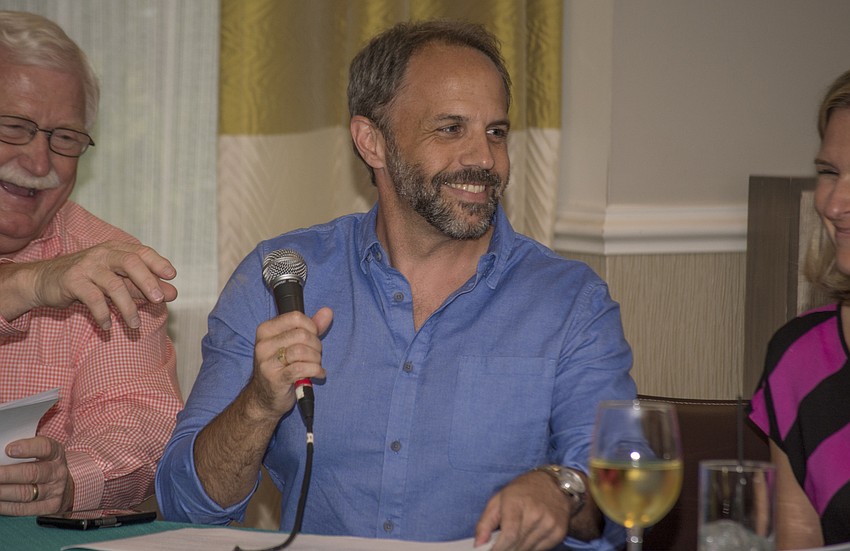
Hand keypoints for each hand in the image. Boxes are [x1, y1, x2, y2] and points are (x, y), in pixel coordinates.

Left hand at [0, 436, 73, 515]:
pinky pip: (22, 509)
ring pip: (25, 493)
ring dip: (3, 491)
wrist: (63, 488)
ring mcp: (54, 491)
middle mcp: (57, 472)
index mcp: (56, 454)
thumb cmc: (43, 467)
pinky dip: (5, 506)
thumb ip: (23, 453)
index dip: (28, 448)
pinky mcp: (48, 507)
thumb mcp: (40, 455)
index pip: (45, 448)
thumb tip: (1, 456)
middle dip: (8, 474)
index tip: (9, 450)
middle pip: (32, 473)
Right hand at [1, 241, 176, 329]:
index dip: (158, 262)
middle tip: (159, 300)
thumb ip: (143, 287)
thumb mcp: (118, 281)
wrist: (44, 281)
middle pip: (131, 263)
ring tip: (134, 325)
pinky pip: (93, 299)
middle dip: (148, 281)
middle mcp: (103, 254)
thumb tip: (173, 293)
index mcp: (117, 250)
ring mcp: (87, 266)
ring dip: (127, 307)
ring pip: (113, 285)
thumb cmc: (88, 280)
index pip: (142, 252)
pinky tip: (108, 326)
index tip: (172, 275)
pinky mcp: (72, 281)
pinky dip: (103, 314)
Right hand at [246, 307, 333, 417]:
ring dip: (316, 359)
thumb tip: (328, 311)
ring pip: (302, 351)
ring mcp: (267, 362)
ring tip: (315, 365)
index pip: (295, 317)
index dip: (311, 327)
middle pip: (301, 334)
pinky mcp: (275, 379)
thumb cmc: (282, 367)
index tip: (313, 338)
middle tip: (315, 356)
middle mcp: (263, 344)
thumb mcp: (293, 343)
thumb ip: (311, 327)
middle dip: (316, 346)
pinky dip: (316, 370)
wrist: (264, 398)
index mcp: (266, 330)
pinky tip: (318, 374)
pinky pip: (302, 368)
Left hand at [474, 471, 569, 550]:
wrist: (553, 483)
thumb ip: (485, 523)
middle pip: (517, 545)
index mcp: (517, 503)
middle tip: (498, 547)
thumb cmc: (522, 490)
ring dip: (517, 549)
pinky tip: (526, 538)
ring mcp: (550, 524)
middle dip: (505, 550)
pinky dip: (530, 548)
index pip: (509, 535)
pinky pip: (540, 549)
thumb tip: (478, 544)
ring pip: (528, 549)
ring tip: (512, 541)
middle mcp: (536, 514)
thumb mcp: (498, 499)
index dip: (498, 549)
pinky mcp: (559, 532)